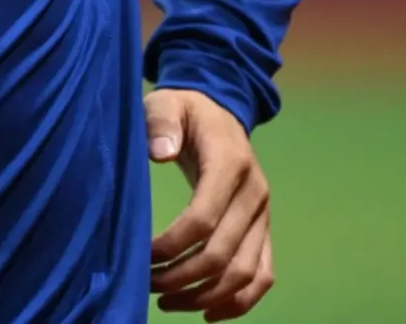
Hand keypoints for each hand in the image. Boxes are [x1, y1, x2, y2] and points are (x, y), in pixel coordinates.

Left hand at [147, 87, 274, 319]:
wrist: (219, 111)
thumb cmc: (184, 109)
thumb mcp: (166, 102)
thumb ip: (160, 122)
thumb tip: (159, 153)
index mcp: (231, 163)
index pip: (204, 218)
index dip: (172, 244)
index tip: (142, 255)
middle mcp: (256, 194)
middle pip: (223, 254)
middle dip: (182, 278)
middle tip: (146, 286)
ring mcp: (264, 216)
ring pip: (246, 274)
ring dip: (206, 296)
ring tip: (166, 303)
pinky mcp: (264, 230)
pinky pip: (263, 276)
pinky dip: (239, 302)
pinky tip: (206, 313)